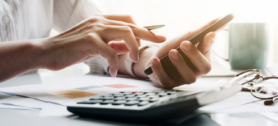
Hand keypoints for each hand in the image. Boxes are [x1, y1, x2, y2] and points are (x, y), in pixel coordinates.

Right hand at [40, 14, 165, 76]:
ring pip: (125, 33)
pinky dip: (114, 63)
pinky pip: (109, 51)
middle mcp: (100, 21)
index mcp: (102, 20)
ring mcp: (94, 29)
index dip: (142, 27)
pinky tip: (112, 71)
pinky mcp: (88, 40)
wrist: (47, 51)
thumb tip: (128, 47)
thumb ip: (112, 44)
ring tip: (134, 59)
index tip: (154, 35)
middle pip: (131, 25)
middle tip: (161, 40)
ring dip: (134, 47)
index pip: (127, 19)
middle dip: (149, 33)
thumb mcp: (95, 44)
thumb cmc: (72, 49)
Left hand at [146, 19, 224, 87]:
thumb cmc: (176, 48)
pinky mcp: (168, 84)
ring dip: (179, 63)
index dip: (209, 44)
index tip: (209, 33)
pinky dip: (160, 70)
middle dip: (194, 55)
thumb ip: (203, 31)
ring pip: (187, 76)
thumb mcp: (187, 38)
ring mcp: (183, 80)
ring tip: (172, 51)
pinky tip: (156, 60)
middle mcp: (196, 72)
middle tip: (185, 43)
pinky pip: (166, 80)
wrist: (157, 58)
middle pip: (202, 68)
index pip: (209, 52)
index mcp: (203, 61)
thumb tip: (221, 20)